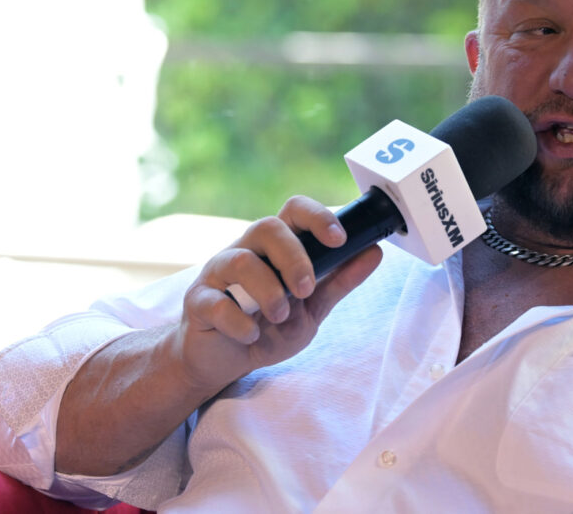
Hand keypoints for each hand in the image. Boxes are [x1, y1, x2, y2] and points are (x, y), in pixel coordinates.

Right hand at [171, 195, 382, 395]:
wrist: (225, 362)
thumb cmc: (268, 327)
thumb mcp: (312, 308)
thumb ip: (340, 281)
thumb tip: (375, 252)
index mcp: (276, 247)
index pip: (294, 210)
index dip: (317, 217)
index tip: (340, 240)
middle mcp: (246, 250)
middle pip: (266, 226)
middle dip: (293, 258)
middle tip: (306, 290)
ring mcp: (217, 274)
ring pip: (239, 260)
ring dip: (267, 291)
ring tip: (279, 316)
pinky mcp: (197, 302)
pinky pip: (214, 302)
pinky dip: (238, 321)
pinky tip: (251, 334)